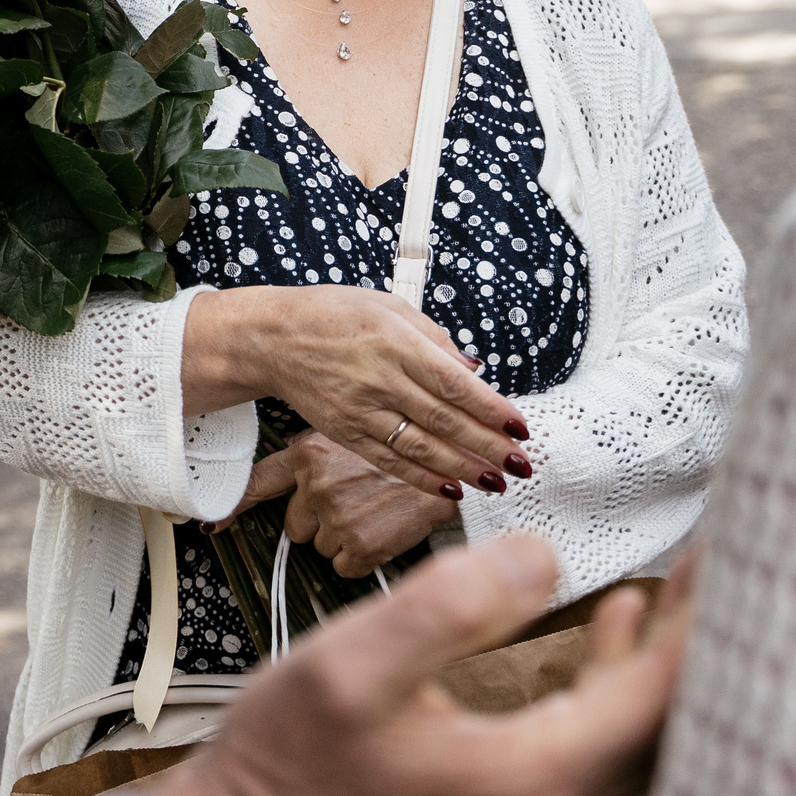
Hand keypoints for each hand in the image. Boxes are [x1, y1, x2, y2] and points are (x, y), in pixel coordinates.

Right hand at [152, 536, 698, 795]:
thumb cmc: (289, 760)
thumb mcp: (353, 665)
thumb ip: (450, 608)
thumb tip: (540, 559)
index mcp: (530, 772)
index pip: (652, 693)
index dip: (692, 621)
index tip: (714, 560)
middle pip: (661, 722)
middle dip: (692, 640)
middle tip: (716, 568)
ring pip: (633, 737)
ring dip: (658, 662)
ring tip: (671, 590)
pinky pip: (597, 745)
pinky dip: (618, 689)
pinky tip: (606, 635)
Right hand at [183, 286, 529, 497]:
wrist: (274, 338)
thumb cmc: (333, 314)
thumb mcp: (389, 306)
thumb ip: (434, 338)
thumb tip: (474, 370)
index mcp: (396, 343)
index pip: (454, 384)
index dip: (491, 410)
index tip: (520, 427)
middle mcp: (380, 379)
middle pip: (444, 421)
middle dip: (488, 447)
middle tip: (521, 465)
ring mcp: (361, 410)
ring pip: (421, 447)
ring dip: (463, 469)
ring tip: (495, 482)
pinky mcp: (346, 433)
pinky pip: (389, 461)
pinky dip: (421, 479)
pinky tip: (450, 489)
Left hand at [234, 429, 459, 576]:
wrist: (456, 468)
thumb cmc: (409, 450)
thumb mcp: (356, 432)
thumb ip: (321, 454)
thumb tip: (298, 477)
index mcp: (310, 452)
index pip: (257, 484)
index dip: (233, 508)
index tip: (211, 526)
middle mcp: (315, 484)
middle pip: (295, 525)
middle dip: (320, 521)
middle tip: (354, 504)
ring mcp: (335, 516)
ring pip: (322, 546)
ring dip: (344, 538)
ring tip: (375, 513)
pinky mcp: (358, 546)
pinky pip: (346, 566)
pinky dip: (364, 558)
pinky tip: (384, 531)